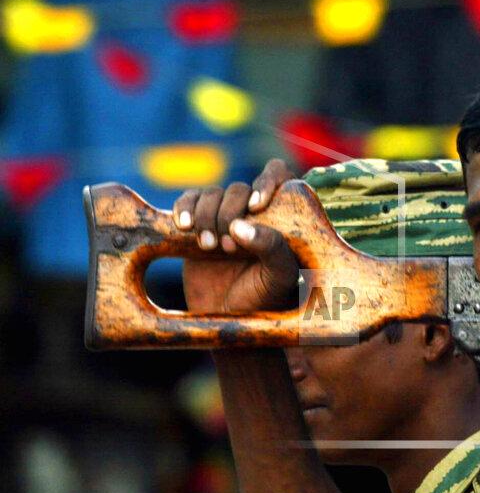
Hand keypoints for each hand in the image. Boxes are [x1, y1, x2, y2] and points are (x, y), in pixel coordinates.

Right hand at [175, 159, 298, 313]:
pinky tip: (184, 227)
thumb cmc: (264, 297)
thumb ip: (271, 247)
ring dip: (207, 217)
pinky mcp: (198, 223)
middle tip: (229, 247)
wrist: (229, 317)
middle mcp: (253, 211)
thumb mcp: (279, 275)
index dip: (267, 181)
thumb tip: (240, 225)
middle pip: (239, 189)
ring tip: (209, 247)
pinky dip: (184, 209)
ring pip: (212, 194)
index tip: (256, 206)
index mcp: (282, 215)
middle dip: (230, 213)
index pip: (279, 175)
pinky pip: (188, 201)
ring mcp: (224, 215)